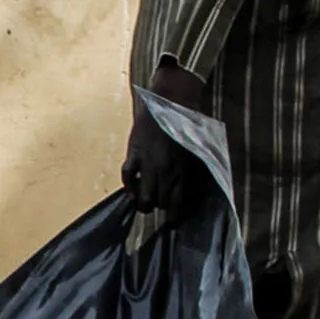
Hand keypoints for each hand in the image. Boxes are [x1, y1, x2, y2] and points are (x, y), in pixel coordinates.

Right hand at [120, 60, 209, 213]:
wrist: (169, 100)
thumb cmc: (185, 121)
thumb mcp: (192, 148)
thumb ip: (186, 167)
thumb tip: (183, 184)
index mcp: (181, 170)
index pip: (175, 203)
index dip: (172, 215)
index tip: (171, 219)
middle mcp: (164, 170)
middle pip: (158, 202)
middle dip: (157, 206)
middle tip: (156, 203)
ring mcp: (147, 163)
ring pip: (142, 197)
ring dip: (142, 202)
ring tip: (142, 201)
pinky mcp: (134, 153)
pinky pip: (127, 177)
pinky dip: (128, 186)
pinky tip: (131, 188)